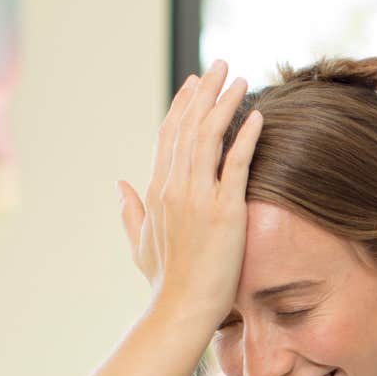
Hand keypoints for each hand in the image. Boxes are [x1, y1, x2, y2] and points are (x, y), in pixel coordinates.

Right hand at [117, 59, 262, 326]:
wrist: (179, 310)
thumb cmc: (163, 284)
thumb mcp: (139, 243)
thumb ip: (128, 211)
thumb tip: (118, 185)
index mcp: (156, 191)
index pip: (169, 137)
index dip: (182, 107)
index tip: (195, 83)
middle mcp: (174, 187)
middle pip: (188, 127)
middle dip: (205, 92)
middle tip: (220, 65)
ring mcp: (198, 197)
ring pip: (209, 137)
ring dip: (225, 104)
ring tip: (240, 79)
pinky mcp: (224, 212)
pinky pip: (237, 165)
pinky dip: (246, 138)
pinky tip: (257, 117)